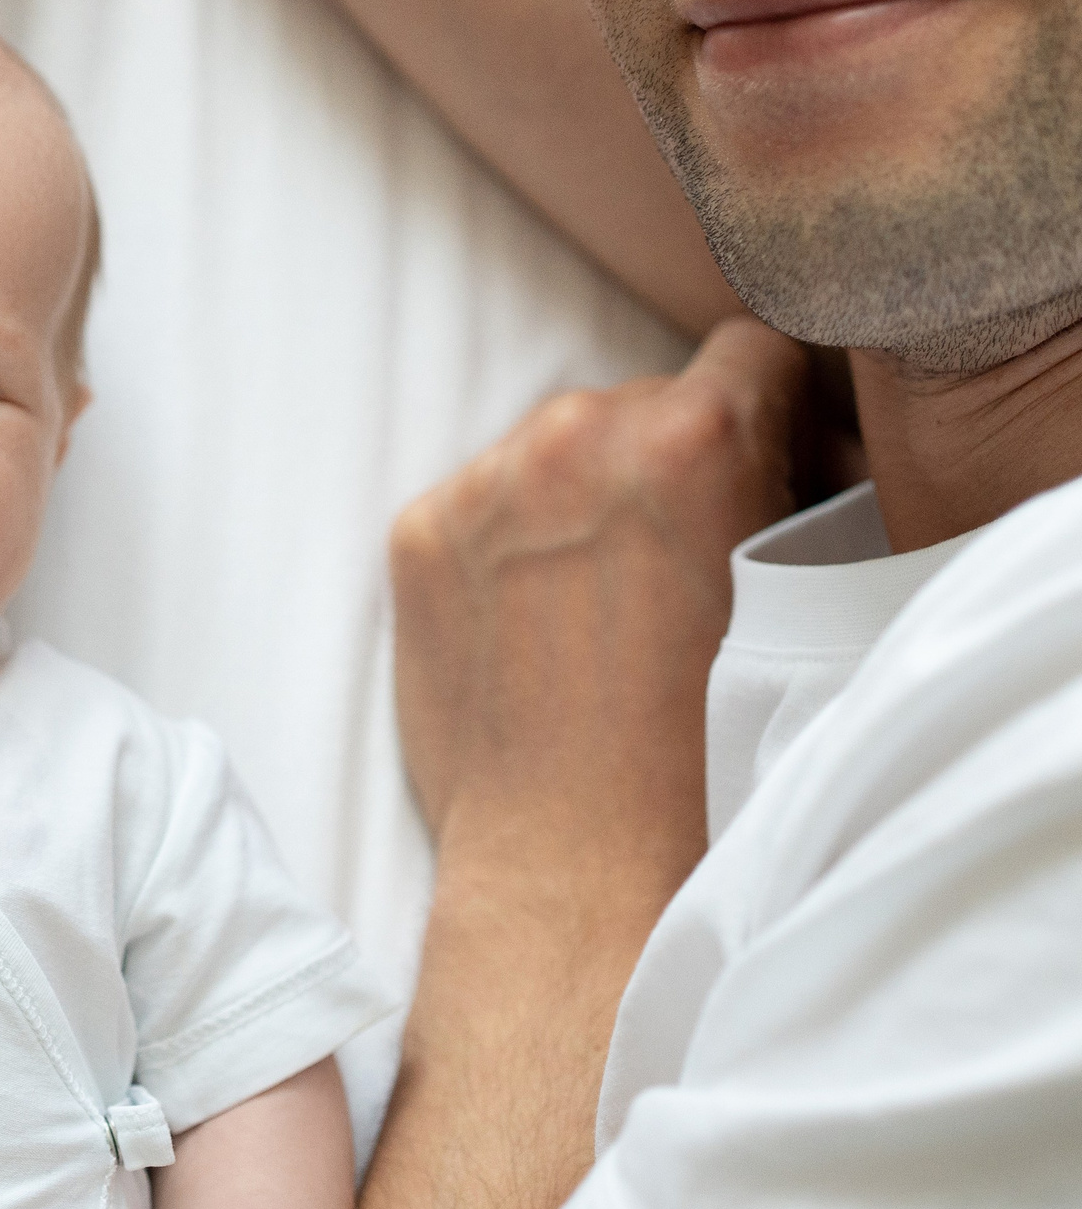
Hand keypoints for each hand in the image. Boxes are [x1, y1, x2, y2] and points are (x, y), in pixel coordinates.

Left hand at [390, 319, 804, 895]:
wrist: (577, 859)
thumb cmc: (707, 749)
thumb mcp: (791, 587)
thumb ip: (774, 484)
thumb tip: (777, 437)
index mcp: (696, 431)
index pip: (749, 349)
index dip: (768, 408)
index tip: (762, 462)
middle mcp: (578, 432)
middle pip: (641, 400)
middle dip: (662, 461)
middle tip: (678, 559)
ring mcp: (485, 482)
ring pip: (551, 449)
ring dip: (575, 498)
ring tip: (598, 604)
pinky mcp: (416, 534)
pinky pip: (475, 503)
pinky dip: (501, 545)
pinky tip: (531, 624)